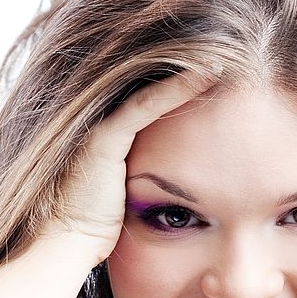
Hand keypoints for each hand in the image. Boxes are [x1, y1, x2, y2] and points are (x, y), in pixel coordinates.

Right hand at [47, 70, 217, 264]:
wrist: (67, 245)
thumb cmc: (101, 226)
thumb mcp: (132, 193)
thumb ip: (150, 176)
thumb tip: (183, 186)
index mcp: (111, 132)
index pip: (154, 96)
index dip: (186, 82)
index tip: (223, 72)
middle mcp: (102, 121)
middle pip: (151, 84)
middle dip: (189, 68)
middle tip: (229, 52)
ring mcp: (100, 126)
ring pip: (151, 88)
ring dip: (188, 70)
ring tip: (224, 56)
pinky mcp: (103, 138)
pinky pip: (146, 104)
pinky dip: (177, 88)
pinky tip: (207, 74)